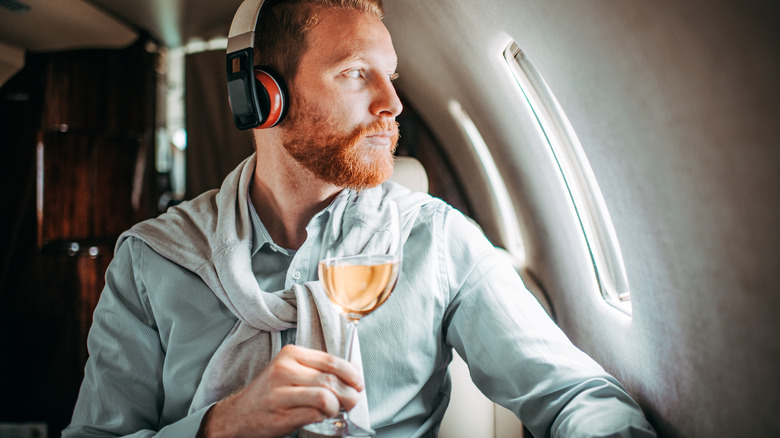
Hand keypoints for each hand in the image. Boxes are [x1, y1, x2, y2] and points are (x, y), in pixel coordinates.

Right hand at [198, 345, 363, 437]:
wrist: (239, 415)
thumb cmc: (271, 393)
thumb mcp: (291, 371)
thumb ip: (317, 369)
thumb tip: (352, 374)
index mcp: (290, 354)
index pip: (330, 361)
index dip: (351, 373)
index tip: (358, 383)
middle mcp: (284, 370)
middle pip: (330, 380)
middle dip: (349, 393)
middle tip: (353, 400)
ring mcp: (280, 393)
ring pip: (326, 397)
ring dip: (338, 406)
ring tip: (338, 409)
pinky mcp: (281, 414)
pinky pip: (315, 414)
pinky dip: (324, 417)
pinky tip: (322, 416)